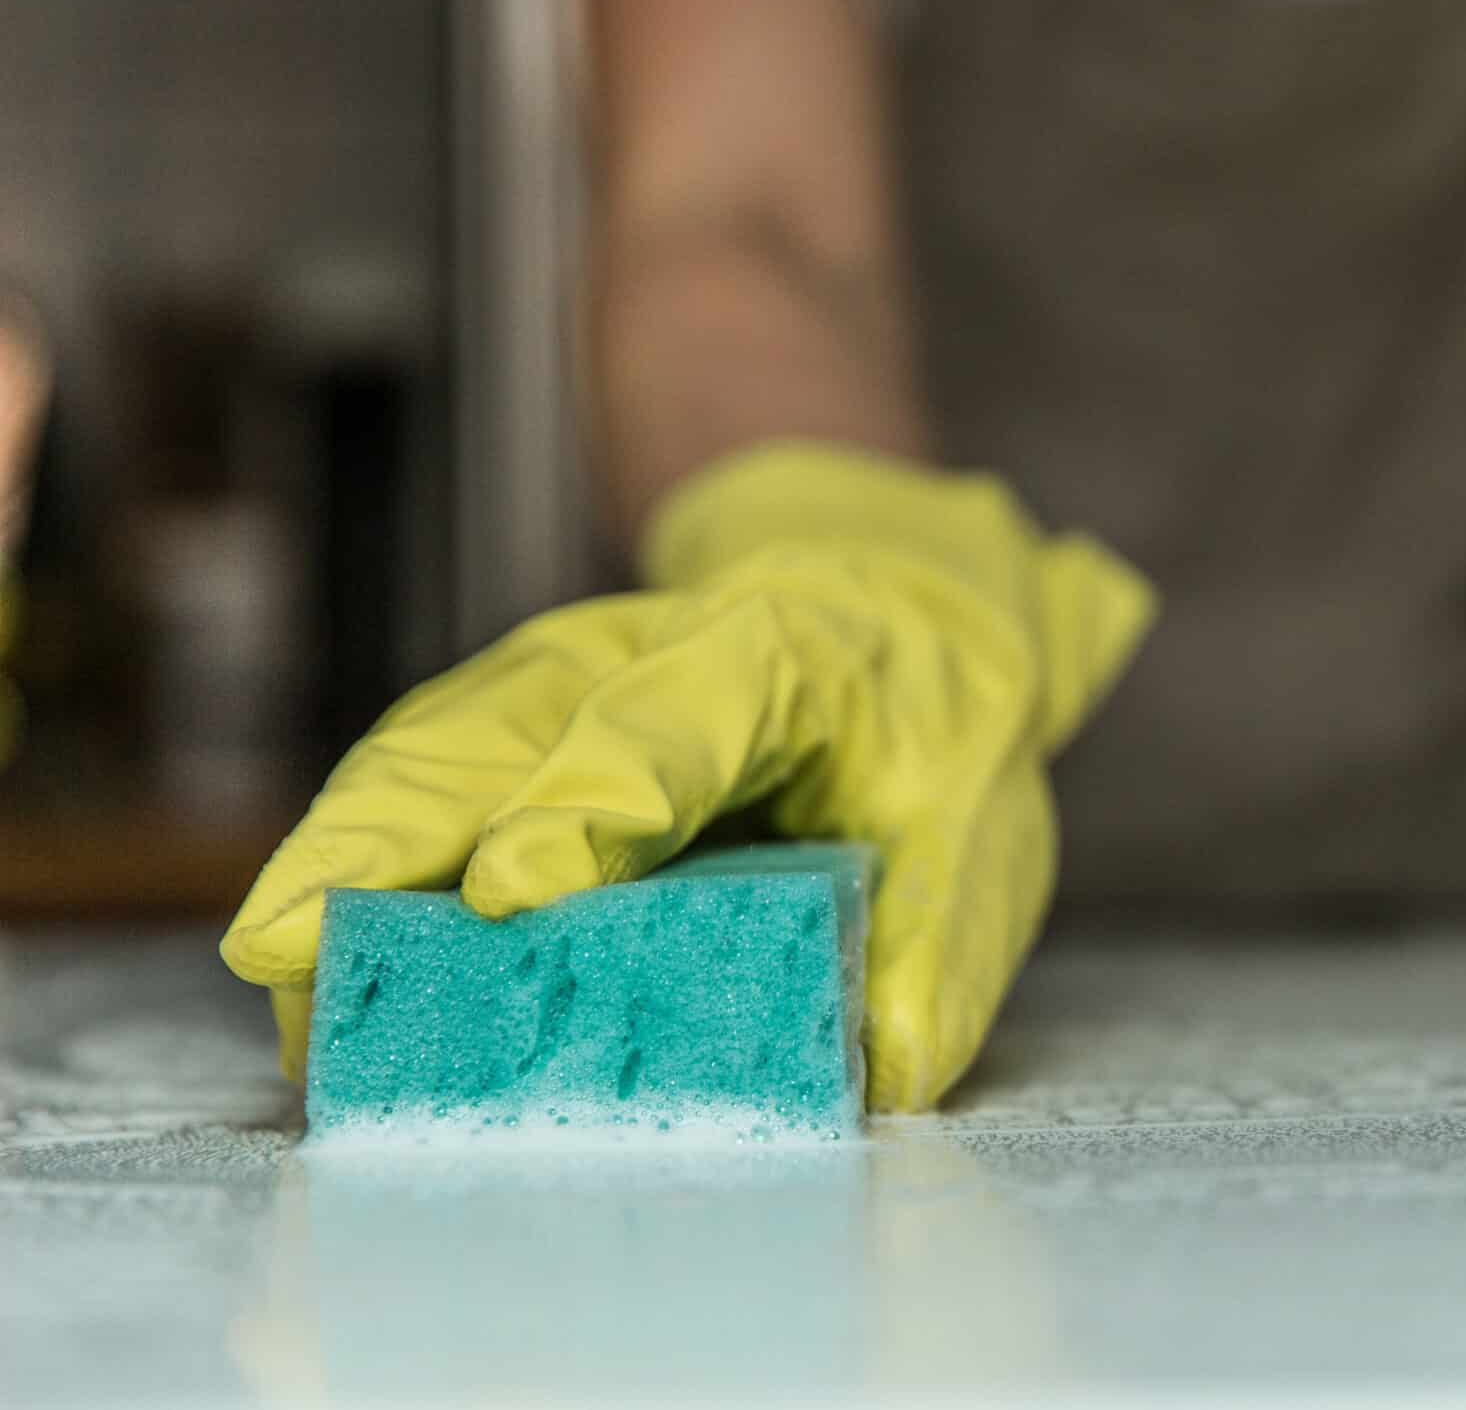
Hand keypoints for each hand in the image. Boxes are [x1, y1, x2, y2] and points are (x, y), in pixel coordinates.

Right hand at [220, 444, 1154, 1108]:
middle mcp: (647, 648)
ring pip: (438, 743)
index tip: (512, 892)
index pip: (678, 716)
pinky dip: (360, 858)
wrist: (899, 602)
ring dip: (348, 850)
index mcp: (784, 655)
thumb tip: (884, 1068)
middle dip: (395, 831)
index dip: (593, 801)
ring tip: (277, 967)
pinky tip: (308, 950)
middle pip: (504, 723)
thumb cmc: (929, 720)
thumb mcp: (982, 823)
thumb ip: (935, 946)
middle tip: (298, 942)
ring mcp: (565, 674)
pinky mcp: (519, 719)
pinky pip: (426, 775)